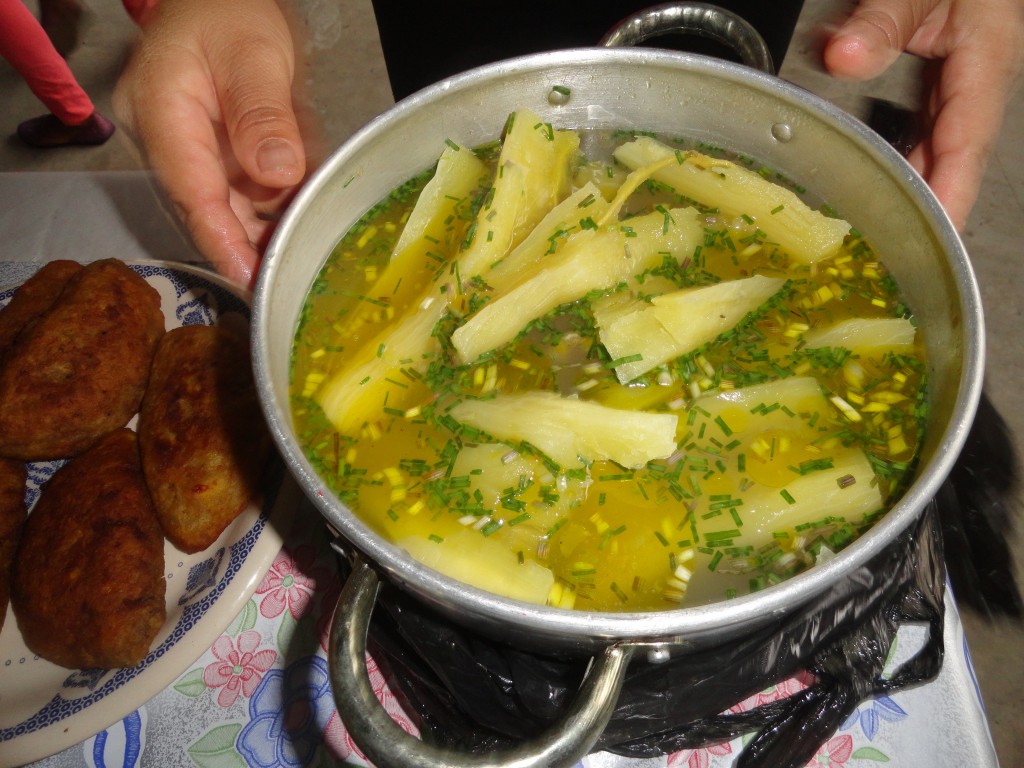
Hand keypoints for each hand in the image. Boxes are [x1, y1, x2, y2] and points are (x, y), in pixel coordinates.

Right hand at [113, 0, 305, 286]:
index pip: (191, 190)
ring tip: (304, 251)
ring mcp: (186, 153)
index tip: (251, 277)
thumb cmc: (227, 14)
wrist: (216, 2)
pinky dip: (273, 207)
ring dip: (267, 229)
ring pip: (228, 207)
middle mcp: (165, 142)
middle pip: (208, 209)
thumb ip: (264, 114)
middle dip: (251, 244)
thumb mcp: (254, 55)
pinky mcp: (209, 159)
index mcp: (161, 111)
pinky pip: (242, 194)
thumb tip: (277, 173)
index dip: (222, 240)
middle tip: (292, 274)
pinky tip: (301, 219)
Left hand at [823, 0, 1023, 229]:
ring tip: (882, 234)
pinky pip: (926, 130)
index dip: (951, 194)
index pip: (967, 143)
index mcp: (987, 58)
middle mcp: (978, 77)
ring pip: (939, 147)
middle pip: (955, 157)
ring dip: (915, 188)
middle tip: (896, 256)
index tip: (935, 236)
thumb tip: (846, 58)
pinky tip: (876, 182)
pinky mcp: (942, 76)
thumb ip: (883, 19)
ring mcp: (962, 79)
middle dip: (931, 208)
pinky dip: (904, 160)